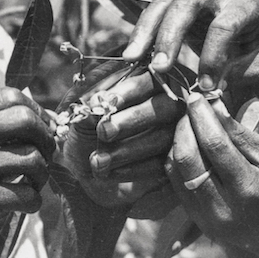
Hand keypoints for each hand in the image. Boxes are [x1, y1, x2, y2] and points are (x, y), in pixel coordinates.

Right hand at [0, 88, 53, 257]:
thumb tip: (53, 118)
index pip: (10, 96)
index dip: (36, 113)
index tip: (43, 132)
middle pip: (25, 120)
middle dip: (45, 140)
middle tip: (44, 158)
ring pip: (32, 157)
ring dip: (42, 175)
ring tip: (30, 184)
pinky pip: (28, 193)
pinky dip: (33, 202)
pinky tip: (21, 205)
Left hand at [56, 61, 184, 218]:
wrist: (88, 175)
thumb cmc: (88, 139)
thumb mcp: (83, 123)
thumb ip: (89, 112)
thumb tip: (97, 105)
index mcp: (145, 88)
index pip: (147, 82)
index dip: (128, 91)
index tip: (105, 101)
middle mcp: (167, 108)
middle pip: (164, 107)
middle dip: (133, 119)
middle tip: (104, 132)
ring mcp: (175, 137)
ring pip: (162, 138)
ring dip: (127, 149)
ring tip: (97, 160)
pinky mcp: (172, 164)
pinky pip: (162, 165)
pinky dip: (133, 169)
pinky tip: (109, 173)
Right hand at [122, 0, 258, 98]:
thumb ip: (236, 73)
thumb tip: (204, 88)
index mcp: (248, 6)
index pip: (224, 26)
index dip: (213, 56)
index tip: (207, 87)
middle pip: (187, 3)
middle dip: (170, 36)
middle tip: (159, 68)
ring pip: (165, 3)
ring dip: (147, 30)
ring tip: (132, 57)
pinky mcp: (181, 9)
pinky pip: (157, 13)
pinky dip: (143, 32)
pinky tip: (133, 55)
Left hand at [167, 94, 258, 257]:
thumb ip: (245, 135)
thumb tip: (217, 109)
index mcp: (249, 190)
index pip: (215, 146)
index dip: (202, 117)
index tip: (196, 97)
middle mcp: (224, 208)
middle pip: (188, 159)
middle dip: (185, 127)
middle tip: (191, 108)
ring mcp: (208, 220)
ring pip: (178, 172)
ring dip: (179, 143)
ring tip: (189, 124)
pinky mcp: (200, 223)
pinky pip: (178, 186)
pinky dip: (179, 162)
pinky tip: (188, 146)